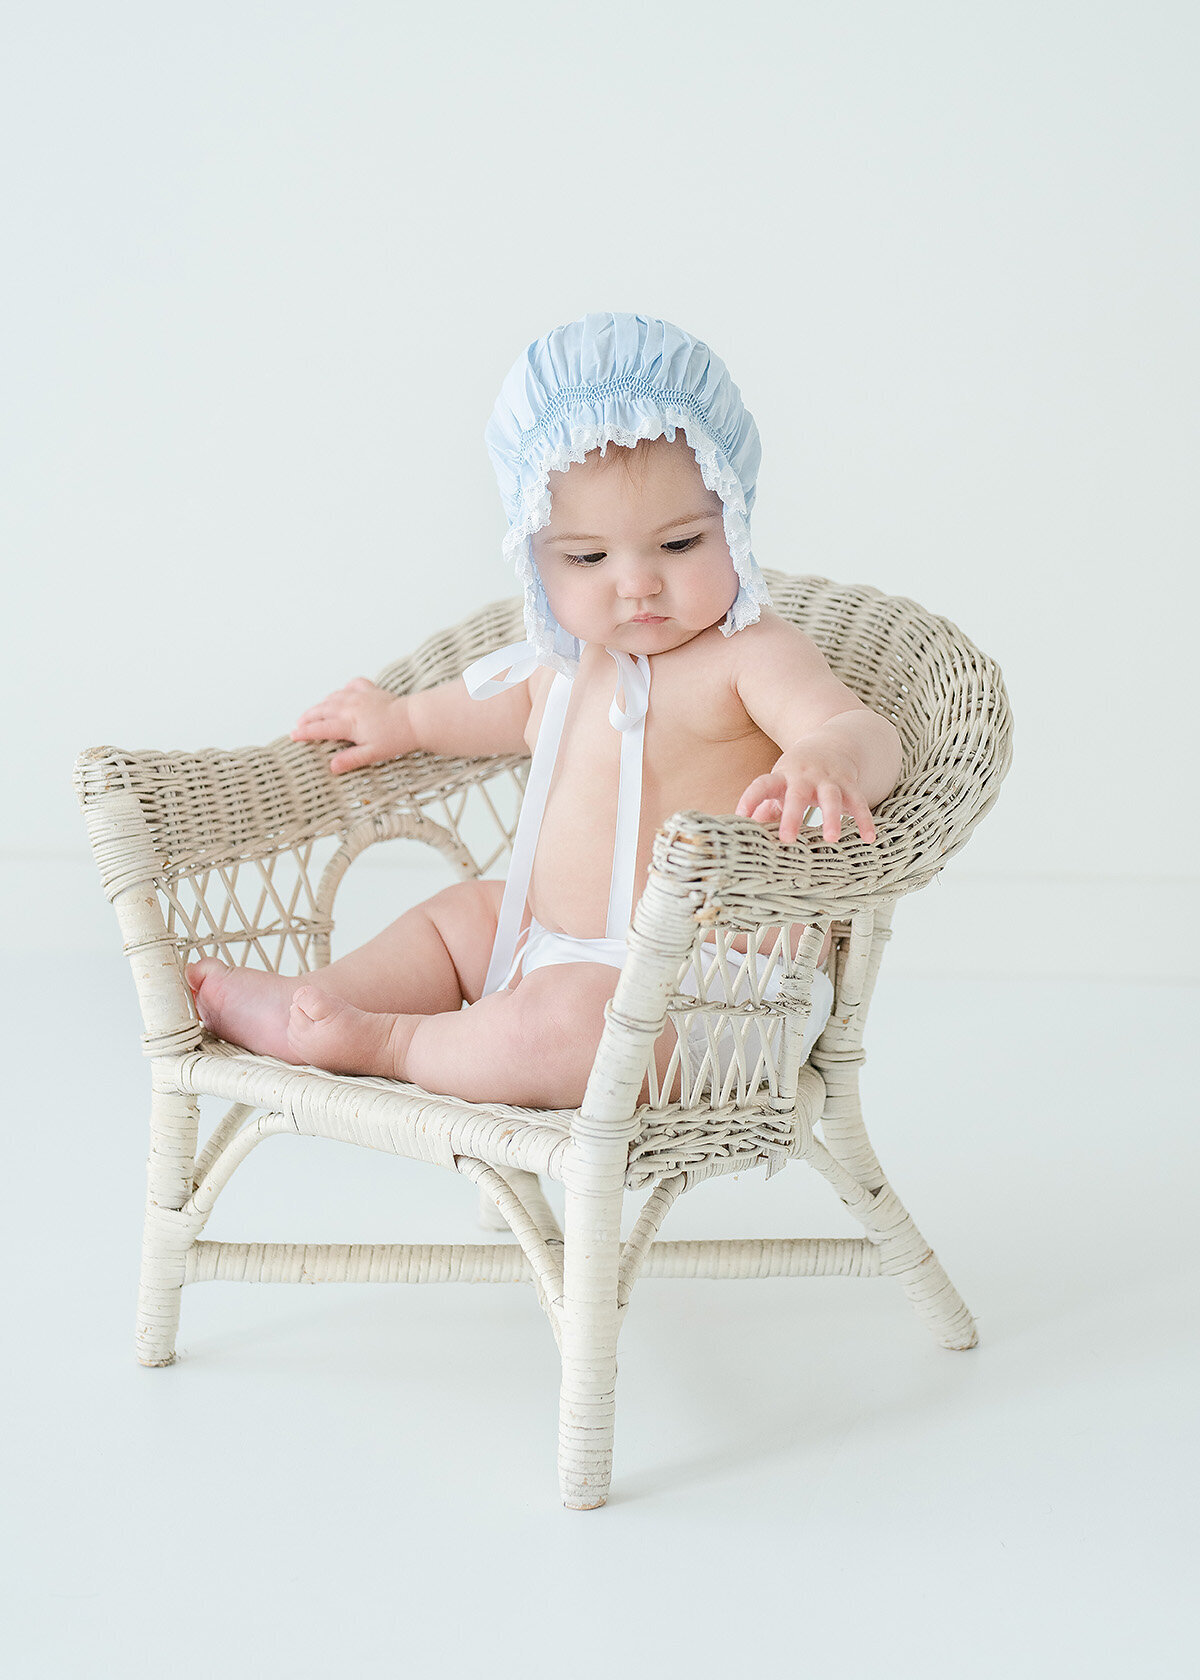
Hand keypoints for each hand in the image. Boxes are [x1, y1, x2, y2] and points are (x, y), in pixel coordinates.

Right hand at [289, 678, 414, 773]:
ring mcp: (360, 696)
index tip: (293, 735)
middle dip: (308, 717)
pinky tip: (342, 694)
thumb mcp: (373, 754)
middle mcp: (350, 707)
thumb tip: (331, 767)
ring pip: (333, 697)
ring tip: (314, 711)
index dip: (305, 732)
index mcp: (349, 724)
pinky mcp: (371, 690)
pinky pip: (352, 685)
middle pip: (322, 710)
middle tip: (298, 724)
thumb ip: (351, 759)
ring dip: (321, 704)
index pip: (321, 728)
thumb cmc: (396, 738)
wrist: (415, 719)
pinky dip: (343, 689)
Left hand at [736, 739, 877, 844]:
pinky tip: (869, 838)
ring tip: (831, 839)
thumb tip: (747, 826)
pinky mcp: (850, 784)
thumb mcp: (780, 783)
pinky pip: (859, 803)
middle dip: (791, 816)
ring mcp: (828, 780)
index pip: (762, 785)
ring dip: (831, 817)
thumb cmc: (798, 773)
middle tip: (787, 839)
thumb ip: (765, 806)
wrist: (832, 743)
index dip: (750, 799)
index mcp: (782, 777)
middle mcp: (804, 777)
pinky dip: (865, 820)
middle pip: (797, 795)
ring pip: (831, 798)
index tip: (740, 816)